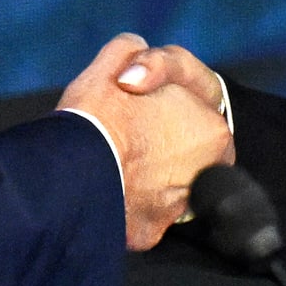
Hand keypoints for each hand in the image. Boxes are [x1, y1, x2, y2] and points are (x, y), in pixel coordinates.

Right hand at [59, 34, 233, 249]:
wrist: (72, 175)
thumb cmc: (99, 116)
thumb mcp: (115, 62)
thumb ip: (136, 53)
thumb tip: (136, 54)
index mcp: (213, 130)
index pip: (193, 116)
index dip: (160, 106)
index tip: (135, 108)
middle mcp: (208, 174)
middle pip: (182, 154)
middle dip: (157, 145)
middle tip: (124, 135)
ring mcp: (180, 208)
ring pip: (162, 186)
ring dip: (143, 176)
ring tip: (113, 162)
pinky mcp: (152, 232)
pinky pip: (140, 215)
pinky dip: (125, 204)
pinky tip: (106, 189)